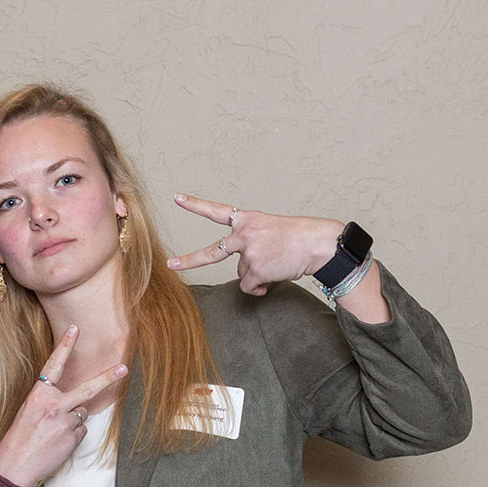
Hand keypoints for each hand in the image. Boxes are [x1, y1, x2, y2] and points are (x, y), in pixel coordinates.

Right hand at [0, 327, 128, 486]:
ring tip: (53, 433)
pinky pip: (81, 431)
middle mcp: (54, 405)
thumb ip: (49, 402)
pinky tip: (57, 443)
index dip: (65, 346)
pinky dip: (72, 436)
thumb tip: (74, 403)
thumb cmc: (18, 440)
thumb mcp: (29, 412)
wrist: (13, 467)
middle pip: (87, 389)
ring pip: (82, 413)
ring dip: (73, 421)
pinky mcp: (72, 438)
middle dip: (108, 378)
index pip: (54, 365)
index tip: (75, 329)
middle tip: (124, 367)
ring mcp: (65, 422)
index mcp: (38, 395)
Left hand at [169, 194, 345, 297]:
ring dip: (256, 274)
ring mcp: (248, 252)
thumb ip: (249, 243)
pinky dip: (260, 288)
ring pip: (241, 274)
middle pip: (211, 252)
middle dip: (189, 260)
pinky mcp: (255, 269)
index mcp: (247, 219)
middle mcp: (244, 234)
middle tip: (170, 264)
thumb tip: (245, 276)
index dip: (196, 205)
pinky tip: (273, 278)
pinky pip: (249, 287)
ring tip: (275, 264)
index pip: (217, 211)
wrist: (317, 243)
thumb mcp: (269, 229)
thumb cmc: (297, 237)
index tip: (177, 198)